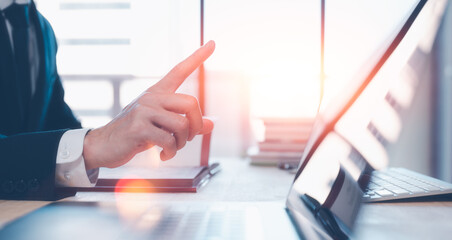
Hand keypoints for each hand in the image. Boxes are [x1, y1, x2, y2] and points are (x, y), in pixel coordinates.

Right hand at [82, 41, 214, 169]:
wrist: (104, 145)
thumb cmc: (136, 134)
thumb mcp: (162, 127)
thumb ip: (185, 124)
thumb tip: (211, 124)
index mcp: (158, 93)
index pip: (179, 70)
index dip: (197, 57)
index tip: (212, 42)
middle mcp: (151, 97)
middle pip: (191, 103)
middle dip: (195, 126)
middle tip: (188, 138)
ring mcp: (144, 111)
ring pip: (182, 125)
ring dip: (182, 143)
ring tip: (171, 149)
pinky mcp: (138, 127)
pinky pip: (169, 140)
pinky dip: (171, 152)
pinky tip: (163, 156)